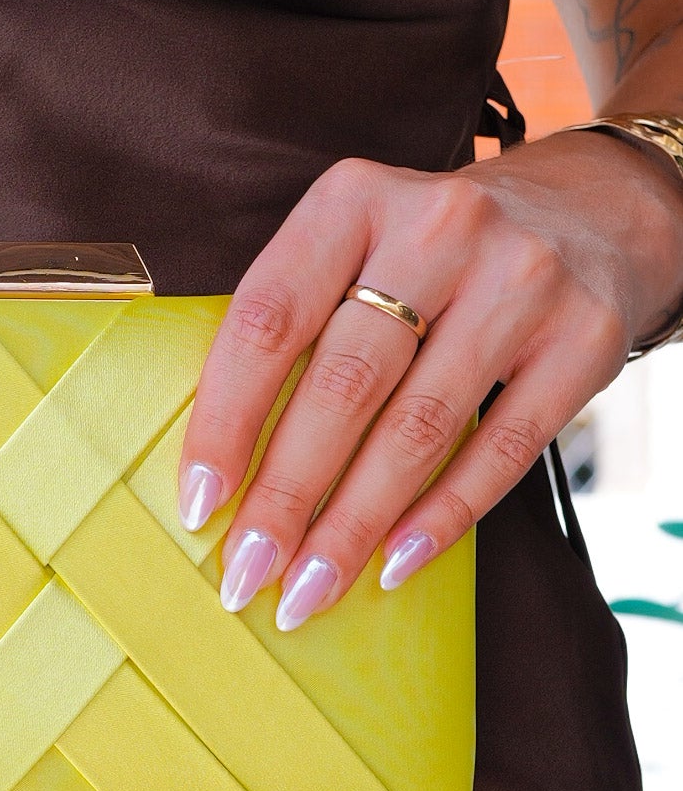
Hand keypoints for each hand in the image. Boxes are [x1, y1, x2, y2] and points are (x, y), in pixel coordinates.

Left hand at [178, 129, 682, 627]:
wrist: (590, 212)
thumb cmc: (431, 256)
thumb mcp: (355, 245)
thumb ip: (294, 325)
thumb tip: (220, 468)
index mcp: (353, 200)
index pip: (268, 322)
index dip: (225, 421)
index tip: (200, 505)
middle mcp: (440, 228)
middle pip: (343, 385)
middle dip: (286, 495)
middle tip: (247, 571)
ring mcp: (521, 281)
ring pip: (418, 429)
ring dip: (354, 527)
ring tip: (308, 590)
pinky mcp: (585, 338)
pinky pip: (501, 449)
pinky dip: (441, 518)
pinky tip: (394, 565)